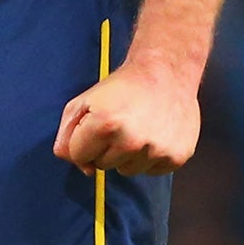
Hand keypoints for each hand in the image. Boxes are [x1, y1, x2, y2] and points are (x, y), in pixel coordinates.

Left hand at [53, 60, 199, 175]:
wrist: (166, 73)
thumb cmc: (122, 87)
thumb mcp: (83, 101)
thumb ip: (67, 133)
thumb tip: (76, 165)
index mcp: (104, 124)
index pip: (78, 156)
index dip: (82, 142)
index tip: (93, 126)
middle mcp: (131, 140)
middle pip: (102, 165)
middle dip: (103, 149)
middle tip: (118, 124)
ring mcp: (156, 151)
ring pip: (126, 171)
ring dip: (126, 155)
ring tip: (136, 129)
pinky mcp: (177, 157)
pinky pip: (151, 171)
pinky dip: (148, 158)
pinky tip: (153, 135)